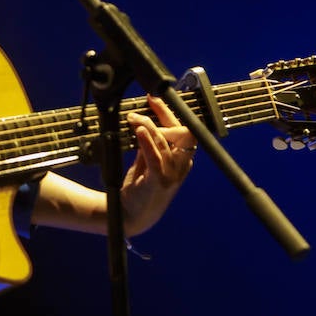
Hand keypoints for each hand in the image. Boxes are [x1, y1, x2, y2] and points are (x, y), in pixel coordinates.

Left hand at [119, 95, 195, 236]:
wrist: (131, 217)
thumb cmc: (140, 189)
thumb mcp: (147, 163)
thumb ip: (150, 146)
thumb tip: (145, 122)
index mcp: (182, 162)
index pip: (184, 131)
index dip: (169, 113)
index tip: (154, 98)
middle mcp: (181, 168)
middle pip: (181, 133)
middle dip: (164, 114)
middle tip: (145, 105)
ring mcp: (171, 176)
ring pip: (164, 142)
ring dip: (147, 125)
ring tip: (132, 118)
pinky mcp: (157, 182)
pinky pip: (155, 157)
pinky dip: (147, 142)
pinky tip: (139, 130)